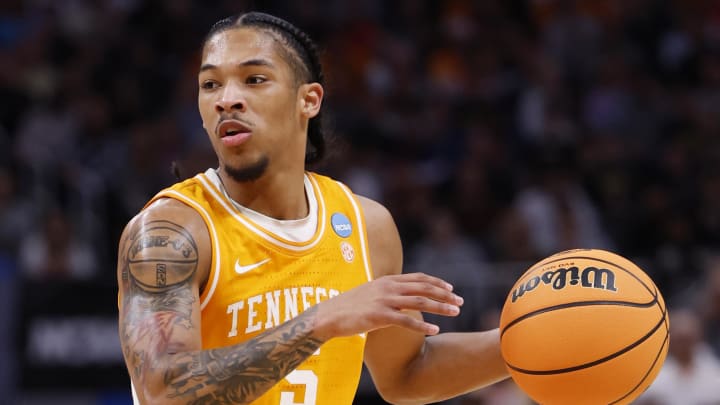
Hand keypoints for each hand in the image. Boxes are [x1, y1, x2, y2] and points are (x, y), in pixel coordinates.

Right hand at [313, 272, 463, 339]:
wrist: (329, 315)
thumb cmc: (350, 306)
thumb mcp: (371, 292)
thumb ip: (387, 291)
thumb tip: (402, 294)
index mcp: (388, 280)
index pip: (419, 278)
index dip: (437, 283)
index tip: (451, 289)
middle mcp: (388, 287)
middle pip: (424, 288)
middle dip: (445, 295)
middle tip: (460, 302)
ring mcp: (384, 300)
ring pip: (420, 302)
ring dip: (440, 307)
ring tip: (455, 313)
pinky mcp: (379, 315)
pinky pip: (406, 320)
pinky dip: (423, 325)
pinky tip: (435, 330)